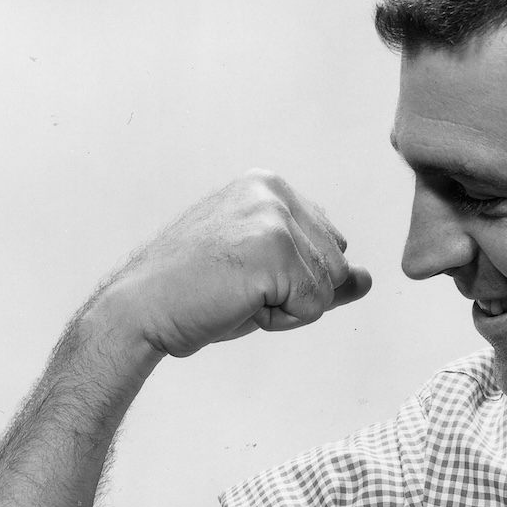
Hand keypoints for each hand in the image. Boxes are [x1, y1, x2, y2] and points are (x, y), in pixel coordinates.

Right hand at [92, 170, 370, 360]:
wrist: (139, 310)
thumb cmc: (192, 296)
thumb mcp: (263, 277)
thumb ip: (317, 274)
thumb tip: (367, 281)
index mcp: (268, 186)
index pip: (328, 245)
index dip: (290, 280)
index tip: (236, 276)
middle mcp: (274, 192)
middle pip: (336, 264)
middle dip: (294, 294)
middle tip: (234, 290)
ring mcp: (275, 217)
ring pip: (329, 286)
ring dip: (287, 308)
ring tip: (234, 295)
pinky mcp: (275, 249)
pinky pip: (315, 305)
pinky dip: (280, 320)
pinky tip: (236, 304)